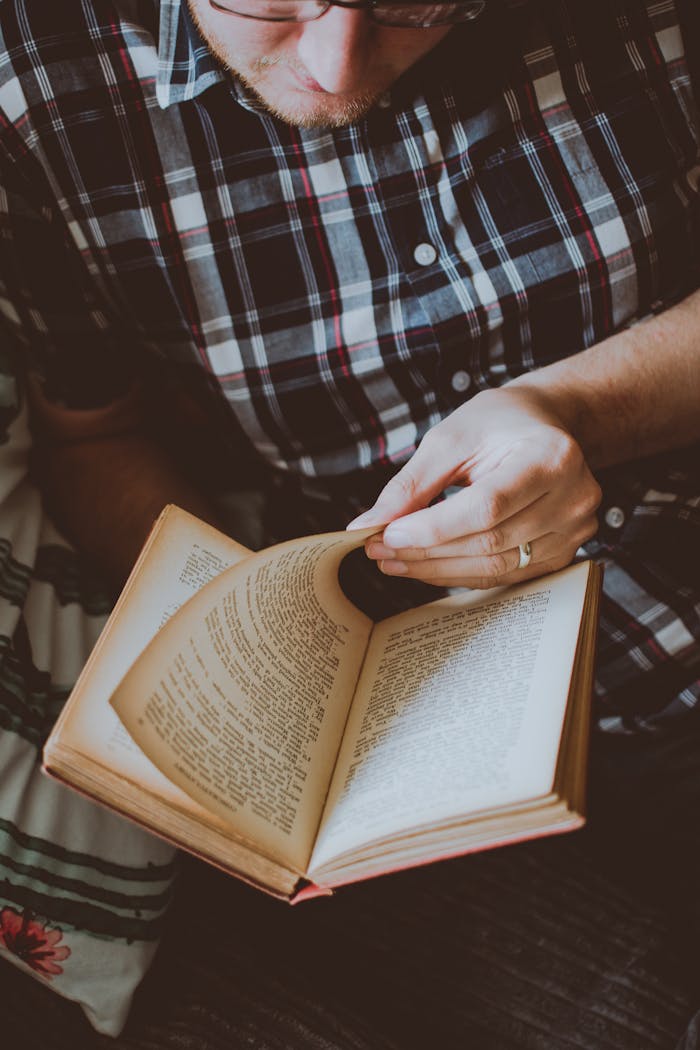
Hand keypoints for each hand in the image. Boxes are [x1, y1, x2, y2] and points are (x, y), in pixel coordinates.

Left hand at [347, 385, 600, 588]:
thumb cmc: (498, 423)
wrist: (544, 424)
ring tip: (394, 559)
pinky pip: (506, 575)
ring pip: (495, 566)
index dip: (433, 527)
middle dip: (426, 550)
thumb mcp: (451, 437)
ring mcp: (574, 530)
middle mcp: (573, 498)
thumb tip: (368, 523)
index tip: (387, 533)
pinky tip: (426, 566)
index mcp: (551, 457)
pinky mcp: (564, 552)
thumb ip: (412, 482)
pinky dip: (461, 574)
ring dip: (437, 569)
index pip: (487, 506)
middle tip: (378, 549)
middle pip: (490, 541)